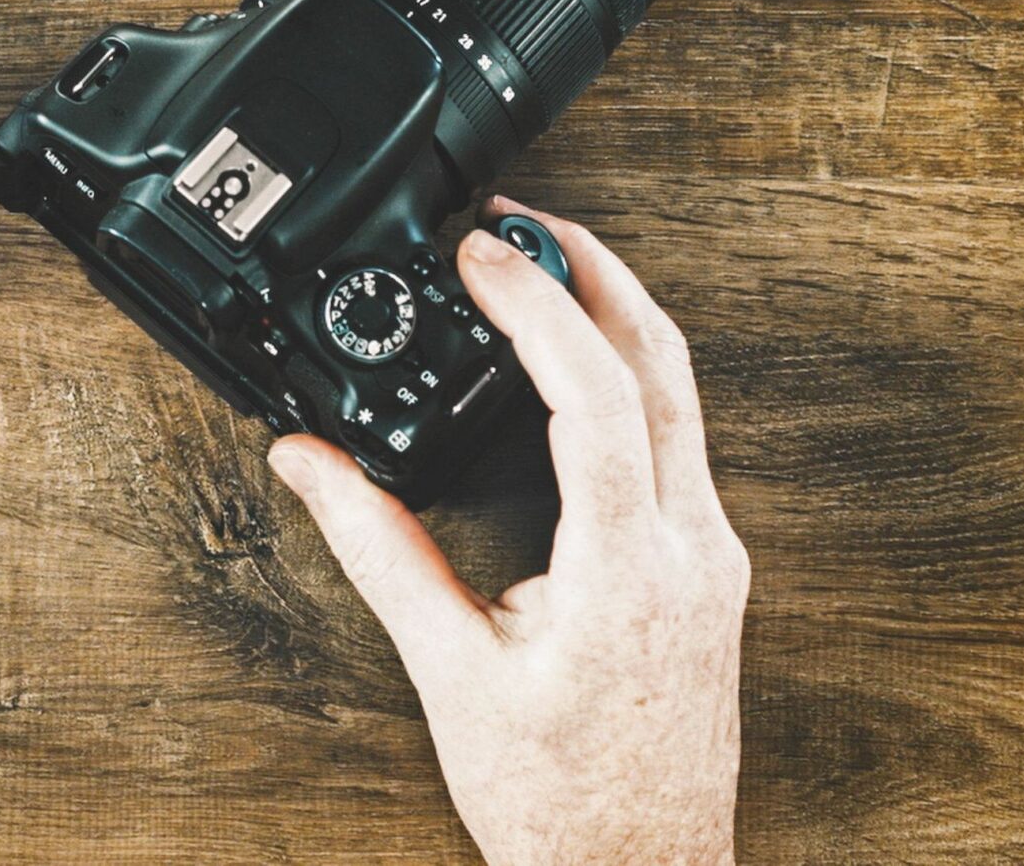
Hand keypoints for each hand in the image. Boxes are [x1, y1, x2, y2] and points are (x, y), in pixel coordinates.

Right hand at [268, 204, 747, 865]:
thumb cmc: (558, 803)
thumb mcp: (449, 672)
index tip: (480, 251)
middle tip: (516, 219)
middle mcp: (691, 551)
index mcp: (627, 573)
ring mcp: (713, 557)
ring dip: (616, 312)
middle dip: (593, 268)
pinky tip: (578, 362)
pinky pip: (682, 437)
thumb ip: (377, 550)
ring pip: (684, 393)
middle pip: (663, 363)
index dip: (536, 306)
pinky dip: (629, 373)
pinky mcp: (711, 569)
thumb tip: (309, 462)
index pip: (593, 396)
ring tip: (542, 265)